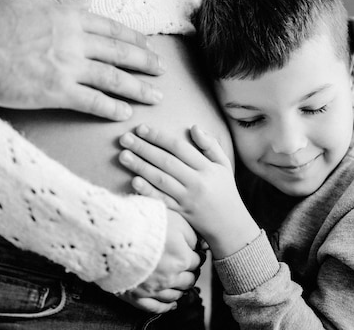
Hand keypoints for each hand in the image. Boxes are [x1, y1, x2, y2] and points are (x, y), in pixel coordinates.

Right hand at [0, 0, 165, 120]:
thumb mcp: (33, 2)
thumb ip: (63, 4)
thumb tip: (85, 3)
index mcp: (70, 18)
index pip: (112, 30)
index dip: (134, 40)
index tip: (149, 47)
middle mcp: (75, 41)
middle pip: (120, 53)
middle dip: (145, 63)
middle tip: (161, 72)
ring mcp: (67, 67)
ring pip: (113, 79)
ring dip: (138, 89)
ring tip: (155, 97)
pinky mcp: (55, 91)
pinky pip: (92, 101)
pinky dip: (111, 108)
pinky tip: (126, 113)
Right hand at [117, 210, 202, 312]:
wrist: (112, 232)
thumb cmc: (142, 222)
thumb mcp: (174, 219)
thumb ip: (192, 235)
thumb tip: (202, 246)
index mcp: (182, 258)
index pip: (197, 261)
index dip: (195, 255)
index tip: (193, 252)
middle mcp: (170, 277)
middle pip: (188, 280)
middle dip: (189, 273)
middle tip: (186, 266)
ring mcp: (153, 289)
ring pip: (175, 295)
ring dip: (180, 289)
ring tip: (179, 282)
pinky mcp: (136, 296)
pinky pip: (155, 308)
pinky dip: (166, 307)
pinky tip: (171, 303)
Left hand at [118, 124, 259, 257]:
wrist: (230, 226)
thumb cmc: (225, 191)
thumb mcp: (224, 165)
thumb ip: (210, 145)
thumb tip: (194, 127)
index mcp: (207, 167)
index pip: (179, 147)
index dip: (159, 137)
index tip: (140, 128)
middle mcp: (197, 182)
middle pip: (167, 162)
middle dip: (144, 149)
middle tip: (124, 138)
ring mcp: (188, 199)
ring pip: (161, 180)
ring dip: (141, 167)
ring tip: (123, 156)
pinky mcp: (181, 213)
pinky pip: (163, 201)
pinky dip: (148, 192)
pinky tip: (134, 182)